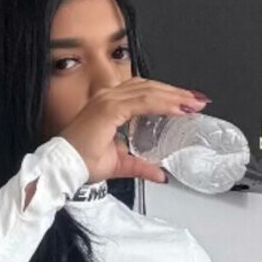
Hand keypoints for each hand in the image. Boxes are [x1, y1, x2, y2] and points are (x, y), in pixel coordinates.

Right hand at [59, 79, 210, 185]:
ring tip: (193, 104)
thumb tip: (161, 174)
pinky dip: (162, 104)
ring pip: (148, 91)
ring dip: (174, 96)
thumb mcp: (121, 163)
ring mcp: (107, 101)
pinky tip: (178, 109)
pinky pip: (142, 102)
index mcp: (110, 104)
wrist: (63, 168)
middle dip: (177, 94)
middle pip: (150, 87)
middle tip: (199, 101)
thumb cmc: (82, 162)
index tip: (189, 103)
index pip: (144, 92)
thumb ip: (142, 166)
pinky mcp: (108, 109)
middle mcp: (108, 97)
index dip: (168, 95)